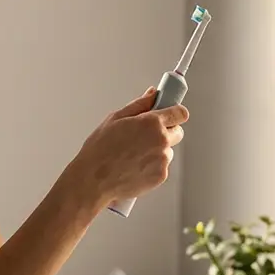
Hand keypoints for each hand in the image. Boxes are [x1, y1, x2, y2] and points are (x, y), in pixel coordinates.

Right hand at [68, 88, 188, 203]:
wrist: (93, 181)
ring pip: (168, 150)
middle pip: (177, 132)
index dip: (175, 112)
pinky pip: (162, 166)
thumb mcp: (116, 118)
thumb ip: (140, 104)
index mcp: (152, 122)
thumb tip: (153, 93)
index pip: (180, 113)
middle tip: (145, 135)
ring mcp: (162, 159)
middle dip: (166, 131)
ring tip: (134, 155)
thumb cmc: (99, 149)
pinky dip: (152, 166)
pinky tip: (134, 166)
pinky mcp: (161, 176)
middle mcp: (161, 140)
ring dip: (157, 150)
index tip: (169, 114)